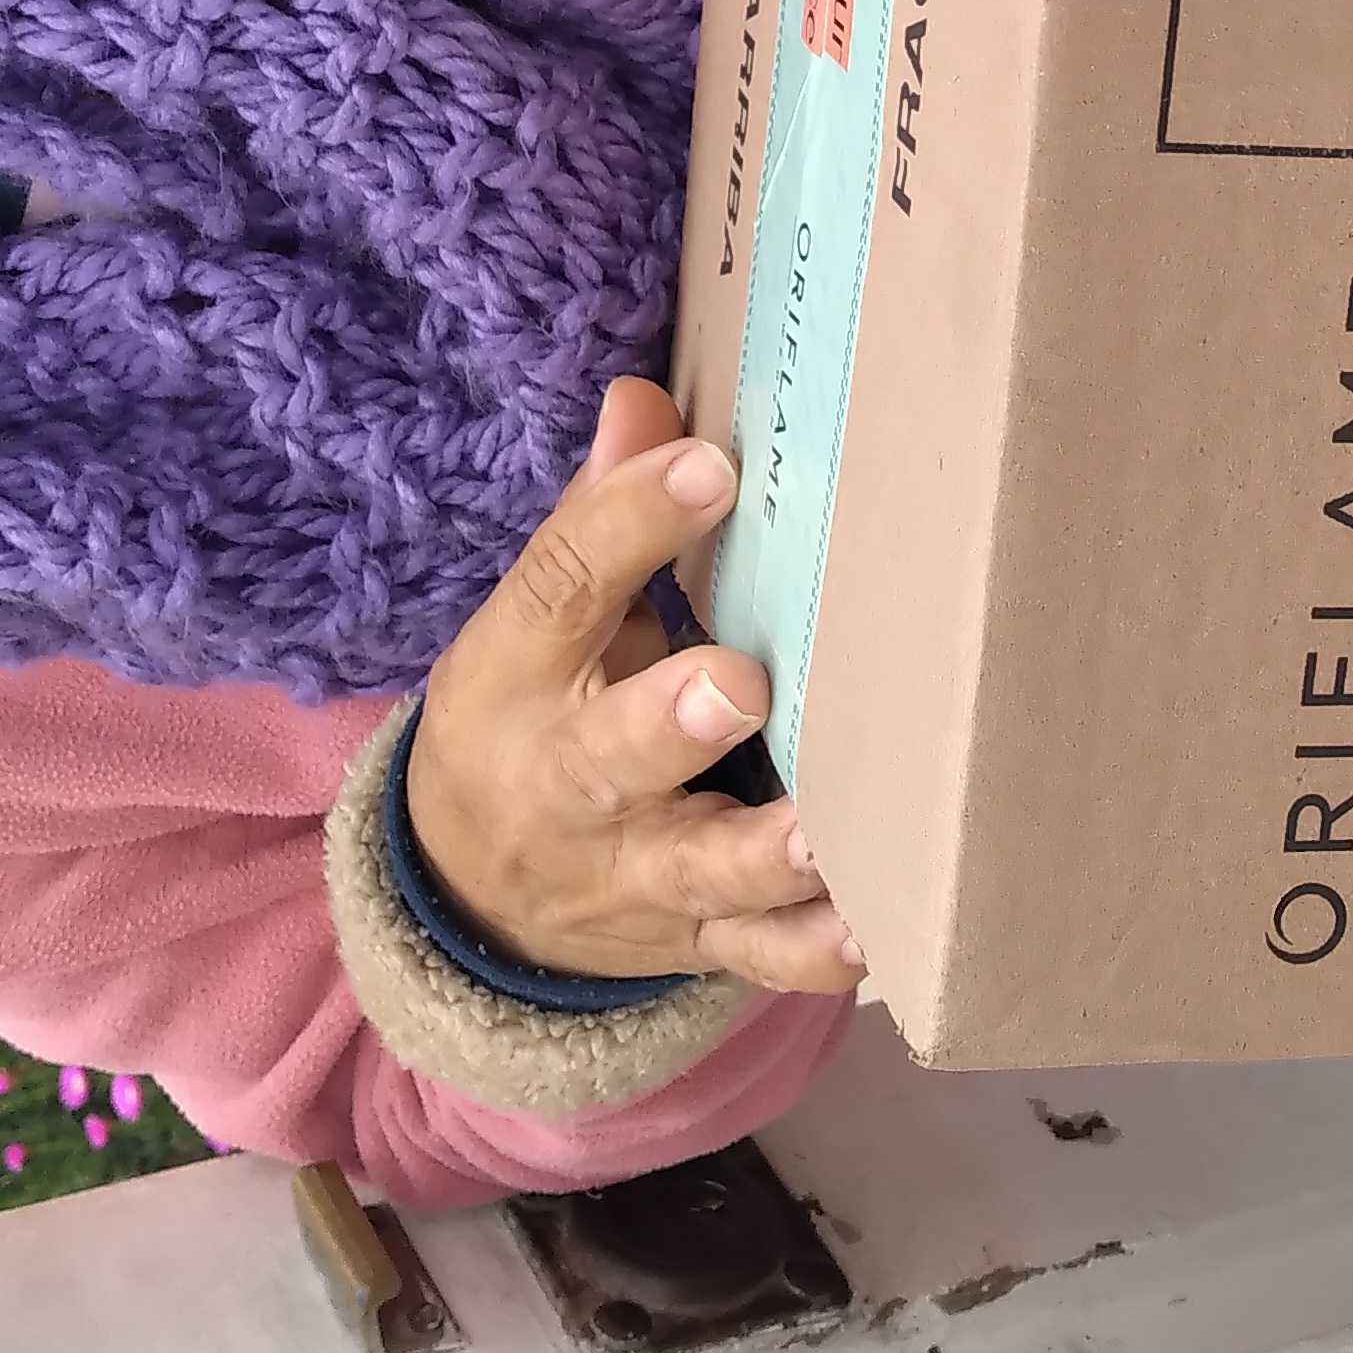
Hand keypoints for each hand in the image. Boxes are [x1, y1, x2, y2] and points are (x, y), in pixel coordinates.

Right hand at [406, 380, 862, 995]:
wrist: (467, 905)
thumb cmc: (527, 721)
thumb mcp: (531, 625)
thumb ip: (596, 521)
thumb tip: (646, 397)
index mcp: (515, 678)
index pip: (557, 589)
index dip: (623, 524)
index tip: (707, 465)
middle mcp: (567, 783)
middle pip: (614, 753)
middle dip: (673, 720)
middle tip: (738, 684)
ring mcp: (633, 873)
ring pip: (700, 869)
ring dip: (767, 851)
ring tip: (832, 830)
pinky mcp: (690, 937)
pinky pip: (756, 955)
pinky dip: (816, 950)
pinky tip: (885, 925)